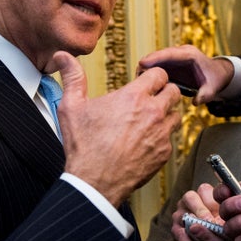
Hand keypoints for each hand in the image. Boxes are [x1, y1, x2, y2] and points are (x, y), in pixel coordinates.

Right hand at [52, 51, 180, 205]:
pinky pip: (171, 138)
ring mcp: (161, 133)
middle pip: (174, 91)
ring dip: (166, 114)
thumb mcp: (72, 107)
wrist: (95, 183)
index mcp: (134, 97)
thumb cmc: (84, 146)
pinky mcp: (164, 152)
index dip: (152, 76)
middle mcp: (153, 112)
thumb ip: (72, 77)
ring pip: (176, 115)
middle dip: (163, 92)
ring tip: (149, 120)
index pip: (160, 74)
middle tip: (150, 99)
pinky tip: (146, 140)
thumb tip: (63, 57)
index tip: (144, 82)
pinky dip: (162, 137)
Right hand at [137, 45, 233, 104]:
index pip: (170, 54)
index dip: (156, 57)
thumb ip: (205, 95)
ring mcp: (174, 58)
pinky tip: (142, 82)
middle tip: (136, 72)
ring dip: (147, 68)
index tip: (143, 62)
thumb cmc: (215, 79)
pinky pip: (158, 66)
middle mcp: (180, 53)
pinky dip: (150, 73)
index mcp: (190, 55)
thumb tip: (196, 102)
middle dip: (147, 62)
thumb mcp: (212, 88)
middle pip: (160, 55)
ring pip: (157, 60)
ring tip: (136, 79)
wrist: (217, 74)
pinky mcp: (170, 64)